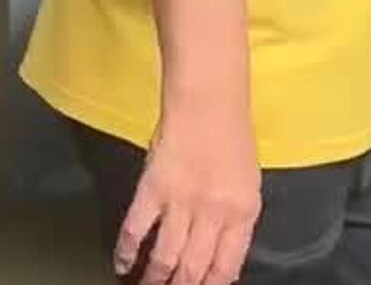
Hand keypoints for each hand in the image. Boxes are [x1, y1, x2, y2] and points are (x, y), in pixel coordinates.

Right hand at [115, 110, 260, 284]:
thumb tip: (217, 255)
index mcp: (242, 213)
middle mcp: (213, 214)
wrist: (208, 103)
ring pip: (165, 258)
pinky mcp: (152, 190)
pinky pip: (136, 230)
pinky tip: (122, 264)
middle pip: (193, 269)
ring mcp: (181, 203)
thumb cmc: (232, 139)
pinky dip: (127, 252)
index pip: (226, 266)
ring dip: (155, 279)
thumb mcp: (247, 184)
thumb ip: (234, 221)